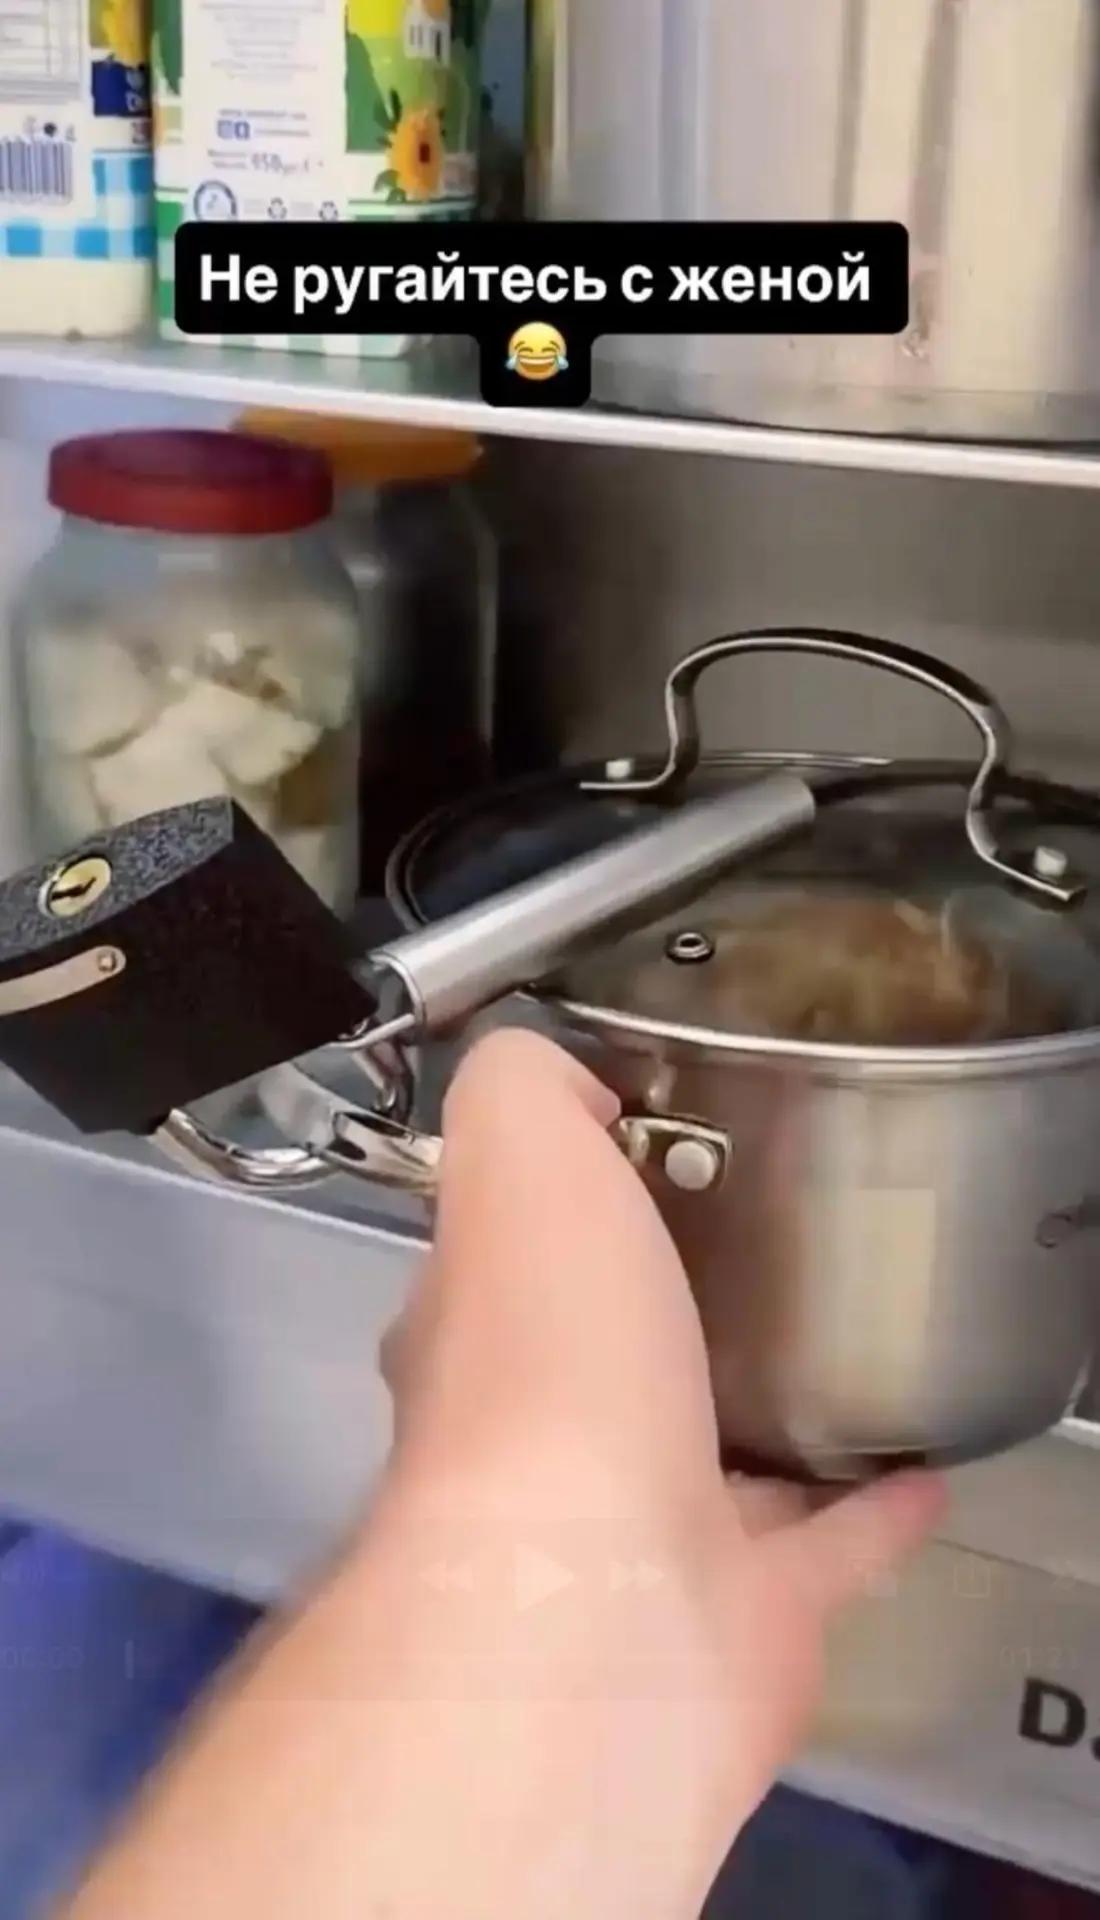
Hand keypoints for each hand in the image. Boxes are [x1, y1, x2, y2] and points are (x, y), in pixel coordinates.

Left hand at [378, 1029, 942, 1872]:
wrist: (597, 1605)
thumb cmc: (548, 1366)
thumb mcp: (514, 1157)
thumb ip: (521, 1090)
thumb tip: (556, 1073)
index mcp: (478, 1336)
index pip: (505, 1252)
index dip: (559, 1195)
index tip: (638, 1144)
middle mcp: (543, 1443)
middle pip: (606, 1354)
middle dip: (663, 1303)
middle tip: (760, 1238)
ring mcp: (639, 1535)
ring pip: (709, 1454)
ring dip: (764, 1406)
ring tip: (840, 1342)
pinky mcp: (740, 1615)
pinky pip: (822, 1546)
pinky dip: (870, 1508)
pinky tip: (920, 1465)